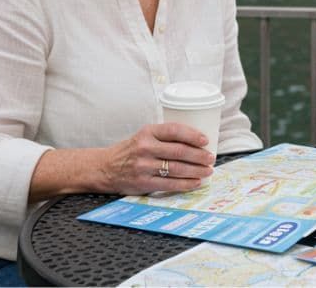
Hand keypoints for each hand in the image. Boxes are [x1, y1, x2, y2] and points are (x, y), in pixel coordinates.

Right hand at [98, 122, 215, 194]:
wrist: (105, 168)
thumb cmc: (131, 150)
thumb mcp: (144, 136)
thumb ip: (165, 137)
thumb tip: (197, 142)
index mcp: (147, 132)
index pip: (174, 130)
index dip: (192, 135)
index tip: (206, 140)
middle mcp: (145, 148)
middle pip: (179, 151)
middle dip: (199, 156)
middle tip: (211, 158)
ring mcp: (143, 166)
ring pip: (177, 168)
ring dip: (196, 170)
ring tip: (208, 171)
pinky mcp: (143, 183)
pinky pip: (169, 184)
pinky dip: (186, 184)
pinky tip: (196, 182)